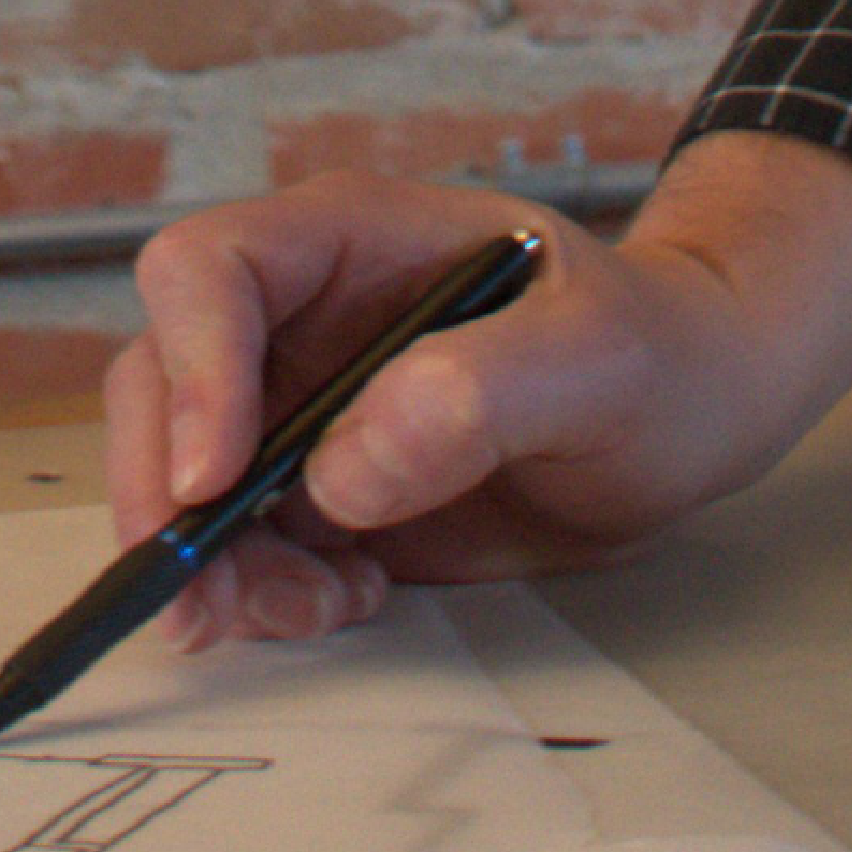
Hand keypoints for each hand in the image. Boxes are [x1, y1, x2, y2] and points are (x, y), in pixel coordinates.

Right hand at [93, 137, 851, 662]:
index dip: (190, 367)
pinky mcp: (320, 491)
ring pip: (184, 479)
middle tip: (204, 599)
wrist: (692, 414)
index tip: (213, 479)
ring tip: (318, 610)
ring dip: (215, 564)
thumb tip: (343, 471)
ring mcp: (302, 407)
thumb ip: (482, 393)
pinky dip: (262, 592)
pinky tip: (347, 605)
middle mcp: (301, 319)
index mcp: (349, 241)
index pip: (211, 270)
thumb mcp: (598, 359)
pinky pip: (241, 545)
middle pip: (160, 382)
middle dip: (163, 495)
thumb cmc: (656, 351)